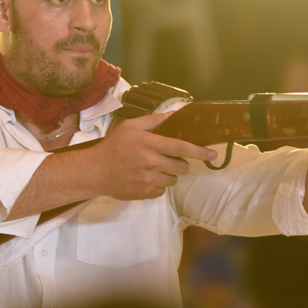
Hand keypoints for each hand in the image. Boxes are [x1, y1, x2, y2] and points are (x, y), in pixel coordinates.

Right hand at [90, 111, 217, 200]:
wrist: (95, 171)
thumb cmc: (113, 146)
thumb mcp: (131, 126)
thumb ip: (155, 120)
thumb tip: (176, 113)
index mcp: (150, 144)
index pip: (182, 148)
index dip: (200, 151)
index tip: (213, 154)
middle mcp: (151, 163)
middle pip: (182, 167)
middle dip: (179, 163)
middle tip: (167, 158)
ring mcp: (149, 181)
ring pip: (173, 180)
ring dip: (168, 174)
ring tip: (153, 168)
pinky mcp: (145, 194)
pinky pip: (162, 191)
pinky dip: (158, 185)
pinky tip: (145, 178)